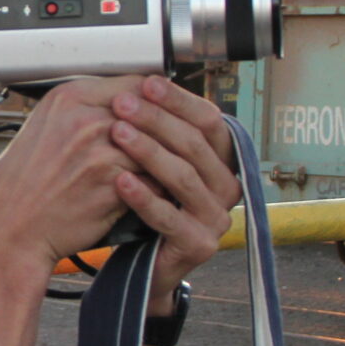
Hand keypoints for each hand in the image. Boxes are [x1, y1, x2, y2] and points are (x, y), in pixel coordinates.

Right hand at [0, 77, 150, 269]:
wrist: (10, 228)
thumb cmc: (26, 181)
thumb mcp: (47, 127)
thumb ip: (88, 108)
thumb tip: (132, 99)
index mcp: (70, 97)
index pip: (136, 84)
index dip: (156, 100)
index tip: (164, 113)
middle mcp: (86, 119)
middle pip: (152, 114)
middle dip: (166, 131)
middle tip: (178, 144)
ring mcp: (101, 152)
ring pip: (158, 148)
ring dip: (165, 161)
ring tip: (168, 171)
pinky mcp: (113, 185)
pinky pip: (154, 181)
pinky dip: (156, 189)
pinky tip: (150, 194)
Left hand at [102, 76, 241, 313]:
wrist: (139, 266)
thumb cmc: (145, 206)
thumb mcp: (154, 162)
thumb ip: (158, 130)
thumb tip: (142, 79)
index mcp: (220, 161)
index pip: (209, 121)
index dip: (179, 100)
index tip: (147, 83)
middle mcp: (226, 188)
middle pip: (195, 145)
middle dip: (157, 120)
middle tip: (123, 103)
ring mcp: (216, 219)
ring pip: (183, 177)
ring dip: (148, 151)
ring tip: (117, 132)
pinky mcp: (198, 245)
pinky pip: (169, 216)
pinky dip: (143, 196)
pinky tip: (120, 180)